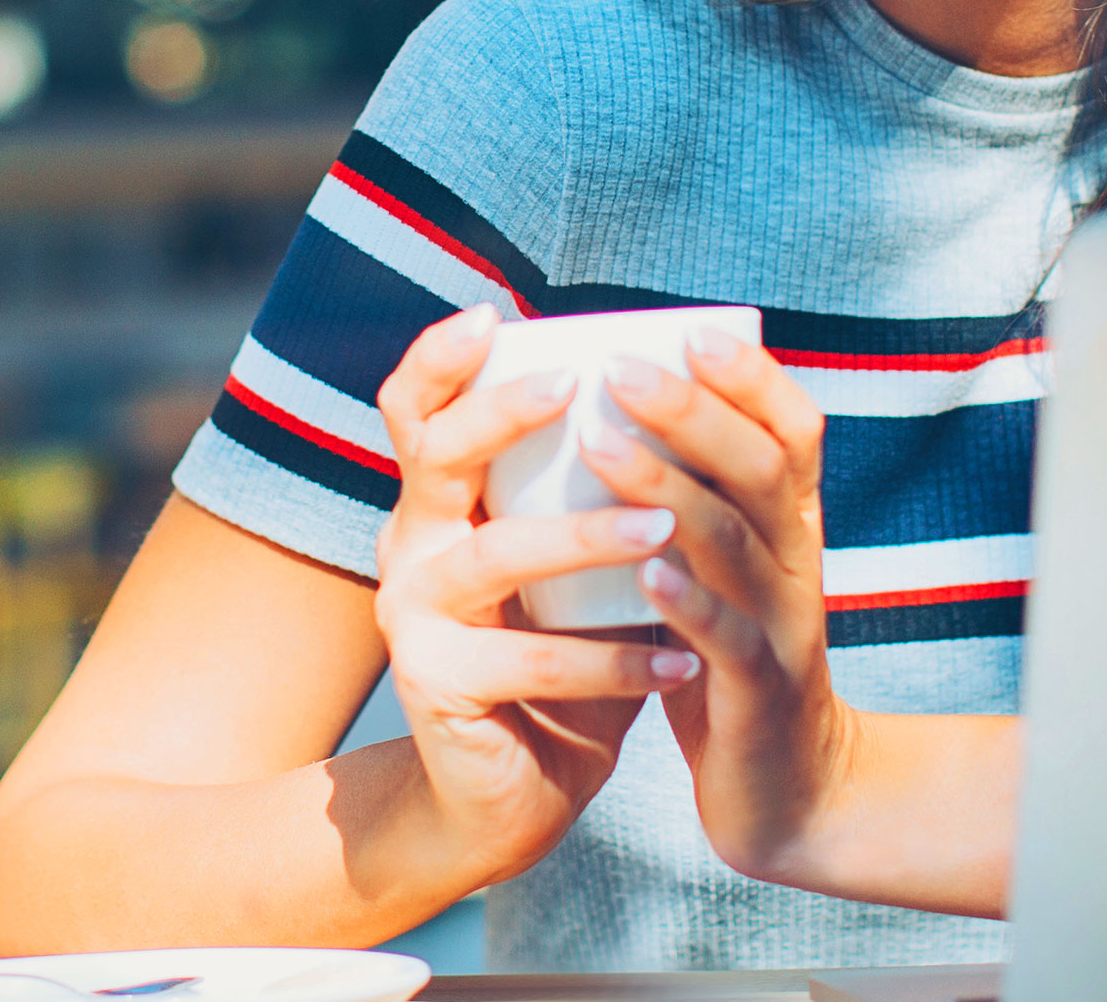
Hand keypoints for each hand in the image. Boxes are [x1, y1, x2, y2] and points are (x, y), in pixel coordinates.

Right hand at [372, 304, 705, 886]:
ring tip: (664, 525)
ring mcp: (413, 615)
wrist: (512, 792)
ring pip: (492, 554)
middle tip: (577, 388)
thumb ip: (609, 489)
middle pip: (436, 455)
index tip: (494, 313)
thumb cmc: (564, 655)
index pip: (418, 410)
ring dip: (583, 536)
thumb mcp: (584, 564)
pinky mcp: (434, 685)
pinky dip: (612, 660)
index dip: (441, 358)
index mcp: (440, 502)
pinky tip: (679, 661)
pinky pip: (529, 660)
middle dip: (502, 414)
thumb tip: (696, 394)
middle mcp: (410, 544)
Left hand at [584, 329, 853, 887]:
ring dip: (670, 490)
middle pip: (763, 469)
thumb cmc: (730, 658)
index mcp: (790, 526)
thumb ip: (694, 498)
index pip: (794, 431)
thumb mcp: (725, 568)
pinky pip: (728, 638)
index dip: (751, 378)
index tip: (691, 333)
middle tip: (621, 369)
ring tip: (601, 448)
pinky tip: (644, 574)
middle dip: (693, 413)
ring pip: (738, 543)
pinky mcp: (758, 692)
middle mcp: (798, 563)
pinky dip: (689, 601)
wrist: (787, 789)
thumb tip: (614, 411)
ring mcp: (782, 626)